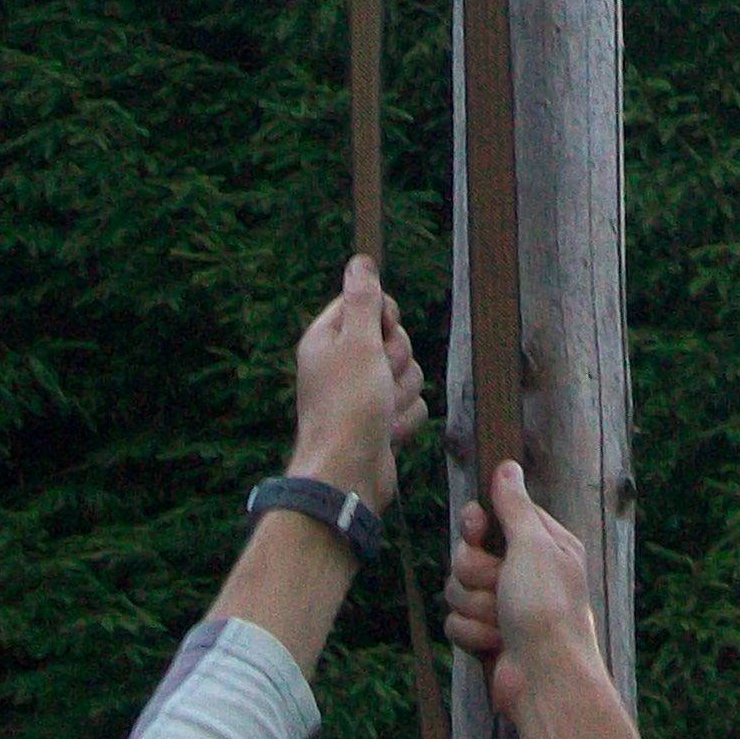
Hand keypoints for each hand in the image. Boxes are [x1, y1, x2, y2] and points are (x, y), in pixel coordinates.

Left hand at [288, 254, 426, 511]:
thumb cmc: (348, 408)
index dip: (382, 316)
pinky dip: (404, 419)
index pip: (365, 303)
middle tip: (379, 378)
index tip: (380, 332)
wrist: (348, 476)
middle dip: (396, 360)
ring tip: (382, 412)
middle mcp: (343, 364)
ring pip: (407, 372)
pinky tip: (388, 433)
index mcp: (328, 339)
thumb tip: (360, 261)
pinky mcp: (380, 421)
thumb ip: (363, 300)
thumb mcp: (358, 343)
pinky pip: (411, 404)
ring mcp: (362, 395)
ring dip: (402, 392)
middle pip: (393, 337)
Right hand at [443, 459, 602, 720]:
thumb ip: (514, 506)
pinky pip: (455, 621)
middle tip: (500, 585)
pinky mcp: (486, 636)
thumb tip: (507, 466)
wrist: (545, 680)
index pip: (493, 517)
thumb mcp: (534, 546)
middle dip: (476, 572)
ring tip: (502, 622)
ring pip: (457, 588)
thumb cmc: (547, 608)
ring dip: (476, 606)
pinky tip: (495, 644)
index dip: (477, 526)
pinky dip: (473, 633)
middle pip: (467, 554)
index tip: (476, 530)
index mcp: (541, 545)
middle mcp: (522, 572)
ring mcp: (503, 606)